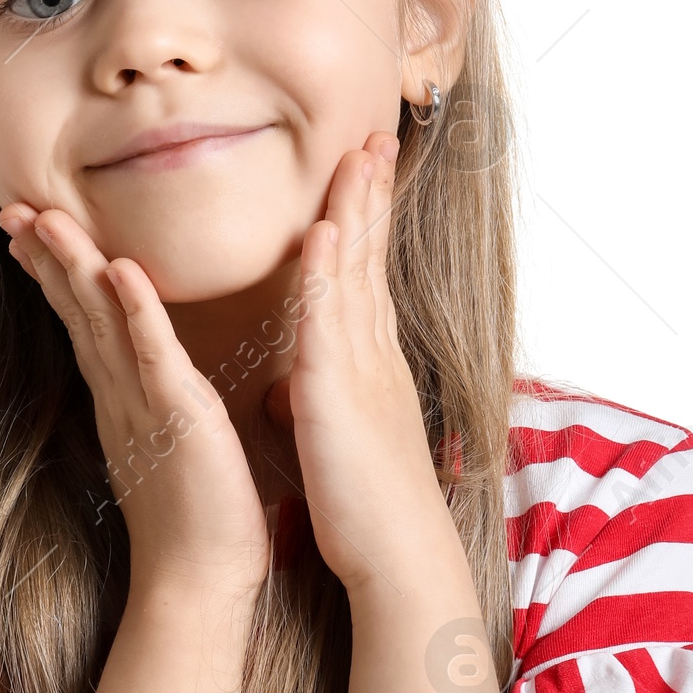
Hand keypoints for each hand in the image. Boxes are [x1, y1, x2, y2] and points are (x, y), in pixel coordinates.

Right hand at [0, 203, 270, 597]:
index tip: (29, 229)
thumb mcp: (170, 448)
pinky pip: (154, 354)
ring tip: (47, 218)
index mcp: (122, 398)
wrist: (198, 582)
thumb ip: (159, 408)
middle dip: (46, 255)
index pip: (82, 320)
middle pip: (77, 309)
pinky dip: (136, 310)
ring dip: (75, 265)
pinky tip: (119, 270)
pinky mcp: (179, 416)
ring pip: (101, 321)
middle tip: (11, 207)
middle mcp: (122, 394)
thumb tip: (158, 387)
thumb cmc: (196, 521)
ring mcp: (144, 403)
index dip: (55, 271)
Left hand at [274, 132, 459, 595]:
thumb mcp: (336, 437)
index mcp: (367, 363)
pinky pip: (332, 327)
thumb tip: (296, 386)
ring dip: (354, 212)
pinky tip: (322, 236)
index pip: (364, 274)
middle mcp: (371, 354)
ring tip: (357, 156)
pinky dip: (328, 278)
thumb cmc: (365, 506)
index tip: (364, 172)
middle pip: (370, 256)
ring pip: (357, 275)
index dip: (364, 220)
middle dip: (371, 194)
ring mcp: (360, 370)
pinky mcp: (339, 397)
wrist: (396, 556)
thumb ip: (319, 399)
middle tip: (374, 135)